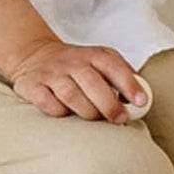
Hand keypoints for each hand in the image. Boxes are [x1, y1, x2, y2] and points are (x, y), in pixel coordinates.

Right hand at [6, 39, 146, 123]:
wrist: (34, 55)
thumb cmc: (76, 66)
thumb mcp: (100, 61)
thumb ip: (120, 75)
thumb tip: (141, 99)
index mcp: (93, 55)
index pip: (113, 66)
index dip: (129, 83)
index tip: (140, 101)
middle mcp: (72, 62)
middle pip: (92, 82)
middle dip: (109, 104)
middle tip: (119, 119)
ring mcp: (51, 74)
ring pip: (70, 94)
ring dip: (86, 110)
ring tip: (94, 119)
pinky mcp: (32, 86)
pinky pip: (47, 102)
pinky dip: (59, 112)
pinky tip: (66, 114)